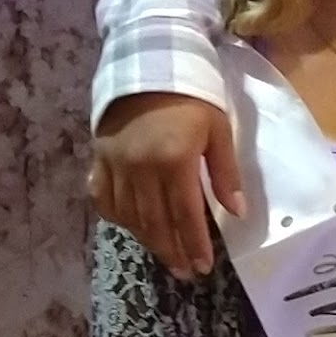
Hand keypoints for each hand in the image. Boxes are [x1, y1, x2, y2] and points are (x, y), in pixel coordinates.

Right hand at [90, 94, 242, 276]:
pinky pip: (104, 199)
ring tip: (165, 256)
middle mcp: (141, 168)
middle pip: (156, 222)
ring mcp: (116, 165)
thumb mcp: (218, 130)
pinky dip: (117, 217)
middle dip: (172, 251)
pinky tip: (132, 227)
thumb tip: (236, 212)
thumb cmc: (191, 97)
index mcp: (174, 161)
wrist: (148, 65)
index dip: (194, 244)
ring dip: (147, 240)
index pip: (185, 215)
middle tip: (184, 272)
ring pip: (129, 216)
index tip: (203, 266)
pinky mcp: (99, 160)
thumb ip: (224, 173)